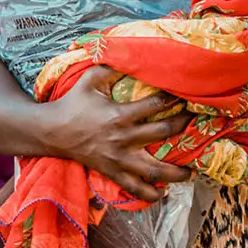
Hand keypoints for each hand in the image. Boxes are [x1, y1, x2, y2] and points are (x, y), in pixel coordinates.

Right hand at [50, 67, 193, 200]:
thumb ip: (111, 67)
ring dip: (175, 173)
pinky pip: (132, 187)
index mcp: (120, 115)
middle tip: (196, 123)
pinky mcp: (111, 172)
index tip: (185, 97)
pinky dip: (147, 194)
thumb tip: (130, 53)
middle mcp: (123, 138)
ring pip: (152, 170)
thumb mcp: (90, 80)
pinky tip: (161, 194)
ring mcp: (118, 158)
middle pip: (162, 134)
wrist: (51, 131)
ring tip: (190, 173)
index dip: (173, 100)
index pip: (155, 106)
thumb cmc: (73, 103)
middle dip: (183, 126)